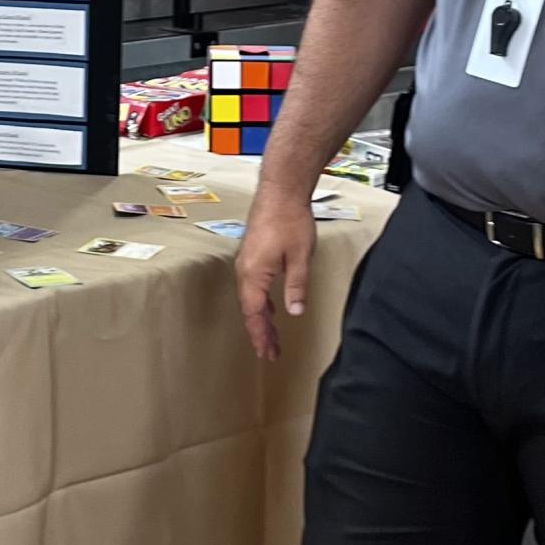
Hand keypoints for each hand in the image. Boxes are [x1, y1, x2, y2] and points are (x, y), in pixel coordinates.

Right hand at [236, 189, 315, 362]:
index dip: (261, 335)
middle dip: (259, 332)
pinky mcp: (251, 254)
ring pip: (250, 298)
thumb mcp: (299, 257)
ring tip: (270, 336)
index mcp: (254, 274)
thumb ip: (296, 286)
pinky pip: (252, 286)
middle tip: (270, 353)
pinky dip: (259, 302)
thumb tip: (295, 313)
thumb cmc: (290, 221)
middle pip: (249, 309)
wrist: (280, 190)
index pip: (254, 313)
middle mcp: (244, 270)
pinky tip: (270, 307)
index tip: (267, 354)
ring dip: (259, 318)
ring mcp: (246, 261)